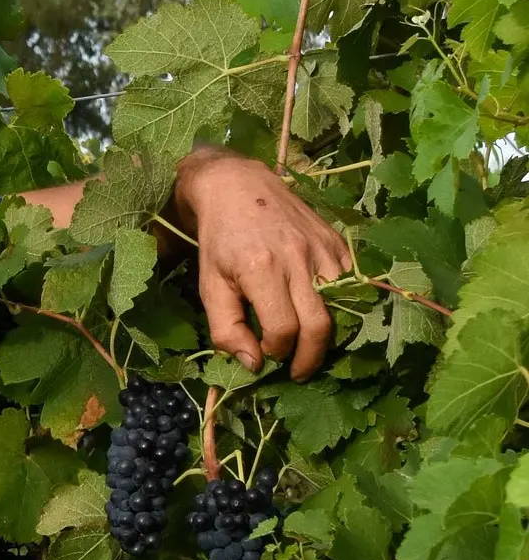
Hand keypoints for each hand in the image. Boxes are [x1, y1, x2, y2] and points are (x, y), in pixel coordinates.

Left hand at [170, 149, 351, 381]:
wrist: (238, 187)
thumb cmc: (219, 242)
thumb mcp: (210, 286)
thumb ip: (227, 329)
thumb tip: (253, 364)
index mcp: (261, 268)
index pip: (284, 329)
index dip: (277, 351)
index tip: (266, 355)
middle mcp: (298, 258)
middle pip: (320, 324)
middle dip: (310, 357)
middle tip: (299, 372)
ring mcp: (322, 248)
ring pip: (340, 306)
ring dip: (327, 334)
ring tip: (308, 346)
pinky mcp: (336, 240)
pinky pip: (349, 284)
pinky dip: (338, 305)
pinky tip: (317, 312)